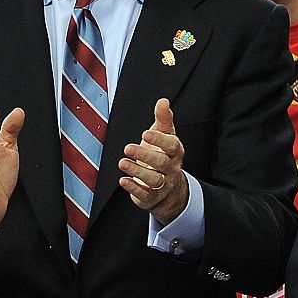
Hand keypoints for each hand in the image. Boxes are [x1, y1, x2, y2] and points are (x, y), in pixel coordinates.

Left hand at [120, 98, 188, 223]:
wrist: (169, 187)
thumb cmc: (163, 155)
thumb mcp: (164, 135)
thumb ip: (163, 119)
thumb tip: (163, 100)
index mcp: (174, 152)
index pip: (172, 145)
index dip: (160, 140)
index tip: (146, 134)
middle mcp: (171, 168)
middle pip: (161, 163)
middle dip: (145, 155)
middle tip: (128, 148)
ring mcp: (163, 184)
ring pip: (153, 180)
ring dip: (137, 171)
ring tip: (122, 163)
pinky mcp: (152, 197)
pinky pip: (145, 195)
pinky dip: (134, 188)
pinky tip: (123, 180)